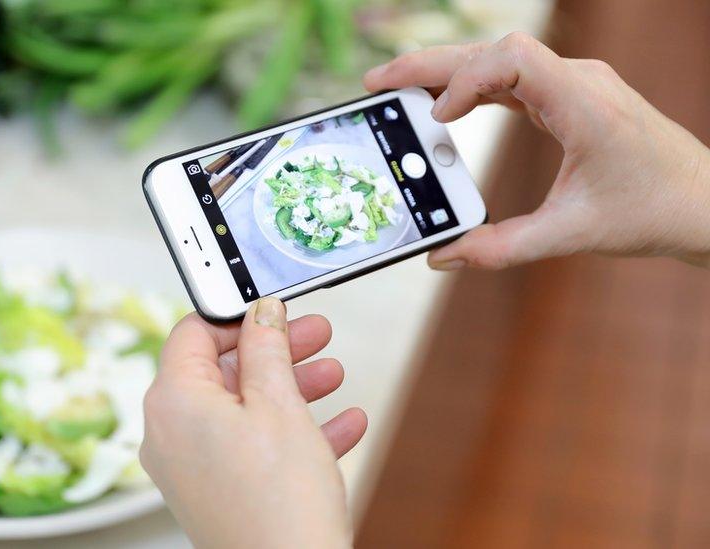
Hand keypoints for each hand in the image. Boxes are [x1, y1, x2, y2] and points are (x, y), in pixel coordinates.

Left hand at [141, 299, 366, 548]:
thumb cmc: (279, 504)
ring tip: (333, 375)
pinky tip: (340, 424)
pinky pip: (250, 446)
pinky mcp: (214, 492)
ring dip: (290, 388)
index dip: (236, 315)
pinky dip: (290, 431)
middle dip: (275, 352)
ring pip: (241, 409)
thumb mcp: (280, 405)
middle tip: (314, 336)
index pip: (191, 332)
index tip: (273, 310)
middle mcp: (169, 433)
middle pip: (221, 370)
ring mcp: (189, 467)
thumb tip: (261, 313)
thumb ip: (267, 348)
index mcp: (172, 401)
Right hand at [364, 32, 709, 269]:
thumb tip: (443, 257)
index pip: (512, 59)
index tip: (439, 120)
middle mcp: (578, 80)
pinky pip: (513, 78)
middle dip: (430, 64)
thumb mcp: (570, 235)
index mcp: (584, 103)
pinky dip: (474, 88)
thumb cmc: (651, 212)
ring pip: (500, 59)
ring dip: (447, 72)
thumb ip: (500, 248)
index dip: (464, 79)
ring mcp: (575, 83)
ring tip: (398, 91)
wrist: (704, 203)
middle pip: (493, 51)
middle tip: (377, 82)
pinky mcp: (571, 96)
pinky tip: (446, 107)